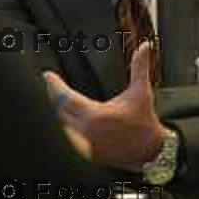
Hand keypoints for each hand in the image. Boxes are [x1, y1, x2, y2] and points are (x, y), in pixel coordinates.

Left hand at [44, 42, 166, 170]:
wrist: (151, 151)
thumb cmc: (144, 120)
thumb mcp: (141, 91)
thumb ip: (140, 66)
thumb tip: (144, 46)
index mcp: (96, 115)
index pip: (66, 98)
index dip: (54, 86)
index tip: (47, 75)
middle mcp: (87, 132)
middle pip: (59, 111)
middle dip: (53, 96)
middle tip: (49, 83)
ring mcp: (85, 145)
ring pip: (62, 126)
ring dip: (58, 111)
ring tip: (54, 97)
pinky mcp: (87, 153)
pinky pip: (68, 138)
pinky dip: (65, 125)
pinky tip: (64, 117)